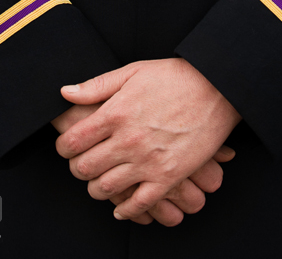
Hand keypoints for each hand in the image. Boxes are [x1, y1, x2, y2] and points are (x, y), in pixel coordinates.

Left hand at [55, 58, 241, 221]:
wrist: (217, 87)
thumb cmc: (174, 76)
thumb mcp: (133, 71)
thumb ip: (97, 85)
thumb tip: (65, 93)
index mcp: (116, 112)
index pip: (72, 141)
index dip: (63, 147)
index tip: (67, 146)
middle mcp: (128, 140)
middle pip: (84, 168)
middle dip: (77, 168)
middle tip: (82, 163)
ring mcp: (148, 161)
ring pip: (106, 188)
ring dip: (96, 188)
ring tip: (100, 180)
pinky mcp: (168, 176)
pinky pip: (138, 204)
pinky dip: (125, 209)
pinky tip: (121, 205)